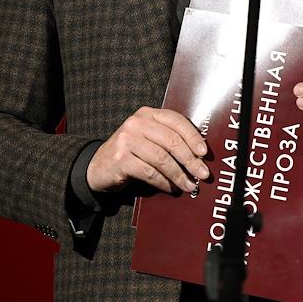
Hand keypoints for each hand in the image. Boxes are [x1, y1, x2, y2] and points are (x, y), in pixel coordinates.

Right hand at [86, 107, 209, 194]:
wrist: (98, 166)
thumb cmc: (130, 152)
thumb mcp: (147, 137)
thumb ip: (167, 138)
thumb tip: (198, 154)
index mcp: (148, 114)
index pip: (176, 121)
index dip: (193, 137)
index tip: (204, 152)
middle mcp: (136, 123)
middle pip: (172, 141)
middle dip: (190, 160)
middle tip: (202, 174)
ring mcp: (127, 140)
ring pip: (162, 159)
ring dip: (179, 175)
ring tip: (189, 185)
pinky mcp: (121, 159)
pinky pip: (150, 172)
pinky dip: (164, 182)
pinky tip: (171, 187)